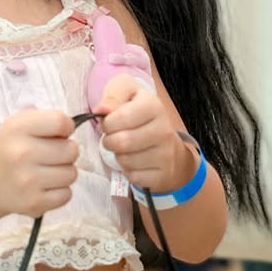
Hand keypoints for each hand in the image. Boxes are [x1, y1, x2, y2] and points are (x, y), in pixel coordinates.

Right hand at [0, 109, 78, 218]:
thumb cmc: (10, 149)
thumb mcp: (19, 124)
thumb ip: (47, 120)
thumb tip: (72, 128)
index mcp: (17, 128)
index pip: (61, 122)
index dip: (66, 127)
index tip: (59, 134)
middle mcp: (20, 153)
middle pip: (72, 150)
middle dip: (67, 152)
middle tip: (52, 155)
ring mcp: (27, 180)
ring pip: (72, 174)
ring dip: (64, 173)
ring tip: (47, 171)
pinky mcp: (33, 203)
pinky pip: (67, 195)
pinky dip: (60, 192)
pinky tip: (45, 187)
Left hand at [95, 74, 195, 193]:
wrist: (169, 144)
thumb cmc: (140, 115)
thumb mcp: (128, 94)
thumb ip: (113, 95)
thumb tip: (102, 110)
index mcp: (154, 106)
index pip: (120, 117)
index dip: (107, 123)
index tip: (109, 123)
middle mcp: (164, 130)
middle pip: (121, 142)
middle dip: (109, 141)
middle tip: (112, 138)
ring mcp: (166, 154)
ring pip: (126, 161)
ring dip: (118, 156)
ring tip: (124, 148)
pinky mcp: (163, 175)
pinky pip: (133, 177)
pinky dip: (128, 171)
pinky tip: (134, 162)